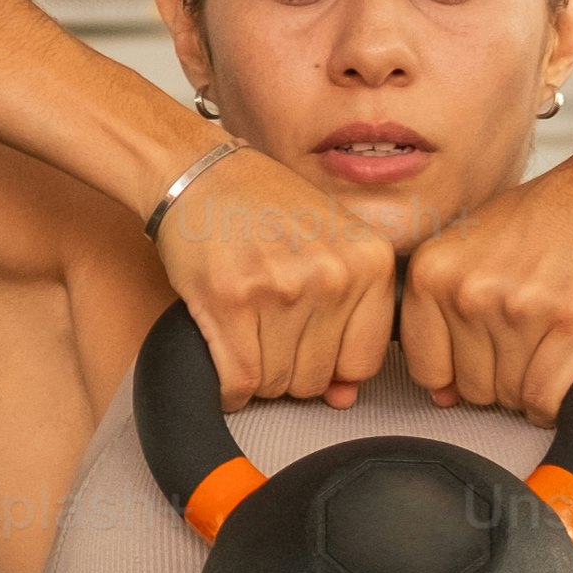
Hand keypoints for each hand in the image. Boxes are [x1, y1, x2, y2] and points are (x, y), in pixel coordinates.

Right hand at [149, 137, 401, 408]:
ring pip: (275, 385)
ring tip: (245, 330)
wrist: (202, 174)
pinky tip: (223, 356)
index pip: (362, 364)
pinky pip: (238, 382)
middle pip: (315, 380)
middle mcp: (332, 276)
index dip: (330, 364)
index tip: (308, 345)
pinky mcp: (230, 302)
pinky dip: (228, 387)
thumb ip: (351, 319)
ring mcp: (282, 290)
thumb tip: (343, 398)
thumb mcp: (332, 246)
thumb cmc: (267, 210)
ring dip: (256, 374)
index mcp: (370, 262)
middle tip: (268, 330)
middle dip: (288, 369)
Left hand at [400, 155, 572, 419]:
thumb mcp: (466, 251)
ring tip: (542, 352)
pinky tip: (558, 386)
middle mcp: (470, 292)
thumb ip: (442, 316)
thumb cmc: (536, 224)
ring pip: (510, 395)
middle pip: (471, 387)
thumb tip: (442, 397)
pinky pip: (546, 396)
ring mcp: (521, 309)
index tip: (478, 360)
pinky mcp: (572, 323)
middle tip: (520, 350)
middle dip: (496, 381)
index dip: (455, 374)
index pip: (427, 368)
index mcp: (433, 273)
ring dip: (527, 389)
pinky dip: (551, 405)